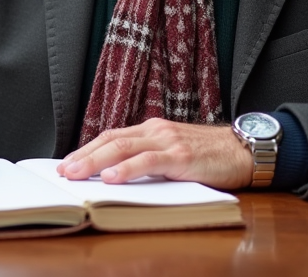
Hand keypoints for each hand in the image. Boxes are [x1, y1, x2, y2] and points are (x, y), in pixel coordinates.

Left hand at [56, 119, 253, 189]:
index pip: (111, 136)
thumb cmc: (211, 155)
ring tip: (76, 174)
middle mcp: (156, 130)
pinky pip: (148, 161)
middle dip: (83, 156)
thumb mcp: (174, 153)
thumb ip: (150, 159)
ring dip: (95, 162)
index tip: (68, 163)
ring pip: (123, 147)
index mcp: (152, 130)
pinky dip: (126, 169)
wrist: (245, 149)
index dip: (87, 149)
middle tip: (63, 171)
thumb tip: (118, 175)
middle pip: (110, 140)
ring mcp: (168, 141)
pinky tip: (111, 177)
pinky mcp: (181, 156)